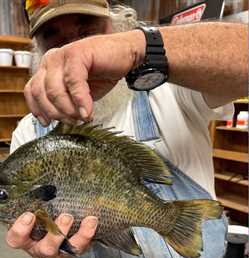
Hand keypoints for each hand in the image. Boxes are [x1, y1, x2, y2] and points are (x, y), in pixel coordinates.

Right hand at [5, 212, 97, 257]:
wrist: (61, 234)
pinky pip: (84, 246)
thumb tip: (44, 184)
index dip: (21, 230)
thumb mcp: (37, 215)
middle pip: (46, 248)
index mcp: (28, 239)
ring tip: (90, 220)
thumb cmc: (43, 221)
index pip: (17, 239)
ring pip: (69, 250)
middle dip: (57, 233)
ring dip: (81, 235)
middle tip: (66, 217)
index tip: (29, 215)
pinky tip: (94, 222)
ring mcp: (61, 252)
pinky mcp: (76, 251)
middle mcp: (42, 248)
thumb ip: (39, 206)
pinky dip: (90, 234)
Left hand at [24, 30, 145, 125]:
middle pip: (41, 93)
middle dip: (57, 113)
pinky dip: (81, 100)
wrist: (126, 54)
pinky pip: (73, 83)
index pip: (32, 91)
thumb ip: (67, 100)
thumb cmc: (105, 72)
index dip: (38, 109)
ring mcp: (62, 55)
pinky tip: (88, 111)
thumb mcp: (81, 91)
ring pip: (54, 90)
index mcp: (48, 68)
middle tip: (73, 122)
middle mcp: (51, 60)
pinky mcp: (76, 54)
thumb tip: (58, 118)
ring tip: (82, 117)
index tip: (47, 123)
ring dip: (68, 109)